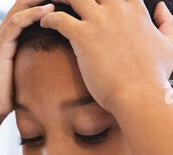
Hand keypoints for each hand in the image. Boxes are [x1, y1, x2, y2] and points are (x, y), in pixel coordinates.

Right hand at [0, 0, 54, 120]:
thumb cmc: (10, 90)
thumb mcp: (28, 67)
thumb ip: (38, 55)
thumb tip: (61, 55)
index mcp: (15, 32)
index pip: (31, 4)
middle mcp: (7, 29)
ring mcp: (2, 35)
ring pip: (22, 5)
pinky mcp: (0, 44)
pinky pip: (17, 22)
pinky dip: (33, 13)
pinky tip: (49, 10)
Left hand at [40, 0, 172, 111]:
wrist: (139, 95)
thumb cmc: (154, 76)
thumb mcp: (169, 45)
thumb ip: (167, 23)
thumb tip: (161, 8)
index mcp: (135, 8)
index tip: (95, 1)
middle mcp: (116, 9)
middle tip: (67, 0)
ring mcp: (99, 21)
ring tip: (49, 2)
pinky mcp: (83, 37)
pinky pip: (59, 19)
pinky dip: (48, 19)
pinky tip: (44, 23)